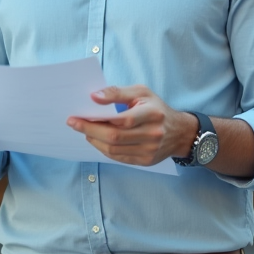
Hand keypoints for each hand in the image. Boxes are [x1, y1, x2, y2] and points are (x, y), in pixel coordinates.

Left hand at [66, 85, 197, 166]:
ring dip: (94, 140)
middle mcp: (153, 134)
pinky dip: (104, 149)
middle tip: (74, 124)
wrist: (179, 132)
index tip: (78, 115)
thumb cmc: (156, 108)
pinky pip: (119, 157)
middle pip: (114, 137)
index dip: (97, 120)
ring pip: (114, 149)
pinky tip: (97, 140)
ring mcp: (150, 150)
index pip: (122, 120)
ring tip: (85, 131)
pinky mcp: (146, 161)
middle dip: (90, 131)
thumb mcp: (142, 92)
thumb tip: (94, 97)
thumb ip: (117, 92)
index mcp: (152, 114)